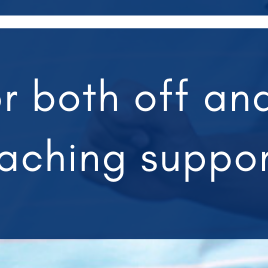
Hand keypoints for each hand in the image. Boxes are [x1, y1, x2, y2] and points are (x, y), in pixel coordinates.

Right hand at [86, 78, 195, 200]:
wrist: (183, 176)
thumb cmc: (181, 145)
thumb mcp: (175, 124)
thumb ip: (149, 108)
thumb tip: (111, 107)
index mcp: (123, 92)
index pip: (104, 106)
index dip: (123, 128)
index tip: (147, 136)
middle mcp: (105, 110)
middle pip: (95, 129)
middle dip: (124, 145)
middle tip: (144, 144)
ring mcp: (97, 134)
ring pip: (87, 148)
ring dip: (118, 160)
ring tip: (136, 156)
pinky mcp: (94, 159)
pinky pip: (83, 168)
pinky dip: (105, 175)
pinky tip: (123, 172)